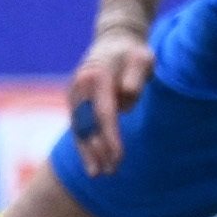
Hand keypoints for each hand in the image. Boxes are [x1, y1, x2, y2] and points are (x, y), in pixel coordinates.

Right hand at [69, 22, 152, 170]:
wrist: (113, 42)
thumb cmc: (132, 53)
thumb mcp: (142, 58)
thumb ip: (136, 75)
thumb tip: (126, 93)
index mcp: (96, 76)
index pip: (104, 113)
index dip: (110, 138)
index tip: (119, 158)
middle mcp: (80, 85)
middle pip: (88, 124)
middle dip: (98, 150)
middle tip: (110, 172)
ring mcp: (74, 93)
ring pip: (79, 128)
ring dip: (87, 152)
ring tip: (97, 174)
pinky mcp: (74, 101)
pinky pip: (78, 126)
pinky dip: (83, 145)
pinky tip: (91, 163)